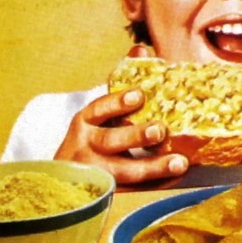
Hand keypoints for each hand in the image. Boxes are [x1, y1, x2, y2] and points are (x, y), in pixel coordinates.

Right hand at [54, 81, 189, 188]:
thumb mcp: (100, 112)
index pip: (100, 108)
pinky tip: (174, 177)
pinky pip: (133, 190)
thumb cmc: (91, 137)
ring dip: (153, 166)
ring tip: (179, 161)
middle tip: (160, 129)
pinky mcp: (107, 192)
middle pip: (111, 141)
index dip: (118, 102)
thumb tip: (140, 49)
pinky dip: (155, 184)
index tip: (139, 95)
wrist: (62, 182)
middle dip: (136, 136)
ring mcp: (96, 172)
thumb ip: (121, 82)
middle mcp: (87, 146)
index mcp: (85, 121)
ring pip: (124, 171)